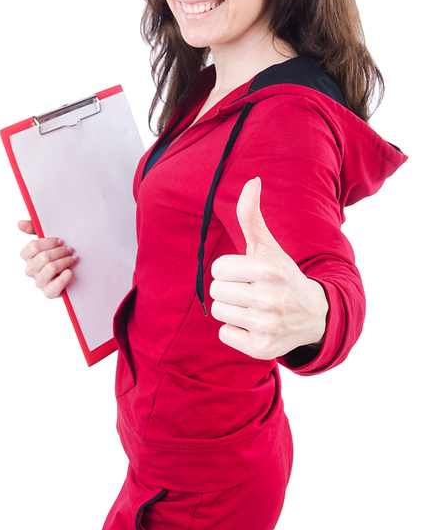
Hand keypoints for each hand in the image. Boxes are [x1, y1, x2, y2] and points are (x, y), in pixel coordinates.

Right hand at [18, 220, 77, 298]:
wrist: (74, 272)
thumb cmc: (58, 254)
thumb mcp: (48, 240)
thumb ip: (34, 229)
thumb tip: (20, 223)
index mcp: (28, 256)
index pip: (33, 247)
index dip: (49, 242)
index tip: (61, 241)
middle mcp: (31, 270)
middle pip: (43, 257)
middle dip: (60, 251)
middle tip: (70, 250)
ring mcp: (39, 282)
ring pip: (51, 268)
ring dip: (65, 261)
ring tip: (73, 259)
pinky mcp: (49, 293)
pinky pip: (56, 285)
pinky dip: (65, 277)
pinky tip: (70, 272)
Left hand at [210, 178, 327, 359]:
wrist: (314, 315)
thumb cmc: (281, 275)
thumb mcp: (268, 246)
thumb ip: (252, 216)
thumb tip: (252, 180)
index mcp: (270, 269)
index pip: (218, 269)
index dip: (230, 270)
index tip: (249, 273)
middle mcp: (271, 298)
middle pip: (216, 291)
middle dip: (230, 289)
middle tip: (252, 291)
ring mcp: (268, 325)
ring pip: (219, 312)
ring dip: (232, 310)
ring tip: (254, 307)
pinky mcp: (263, 349)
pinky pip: (225, 334)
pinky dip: (237, 331)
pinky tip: (256, 325)